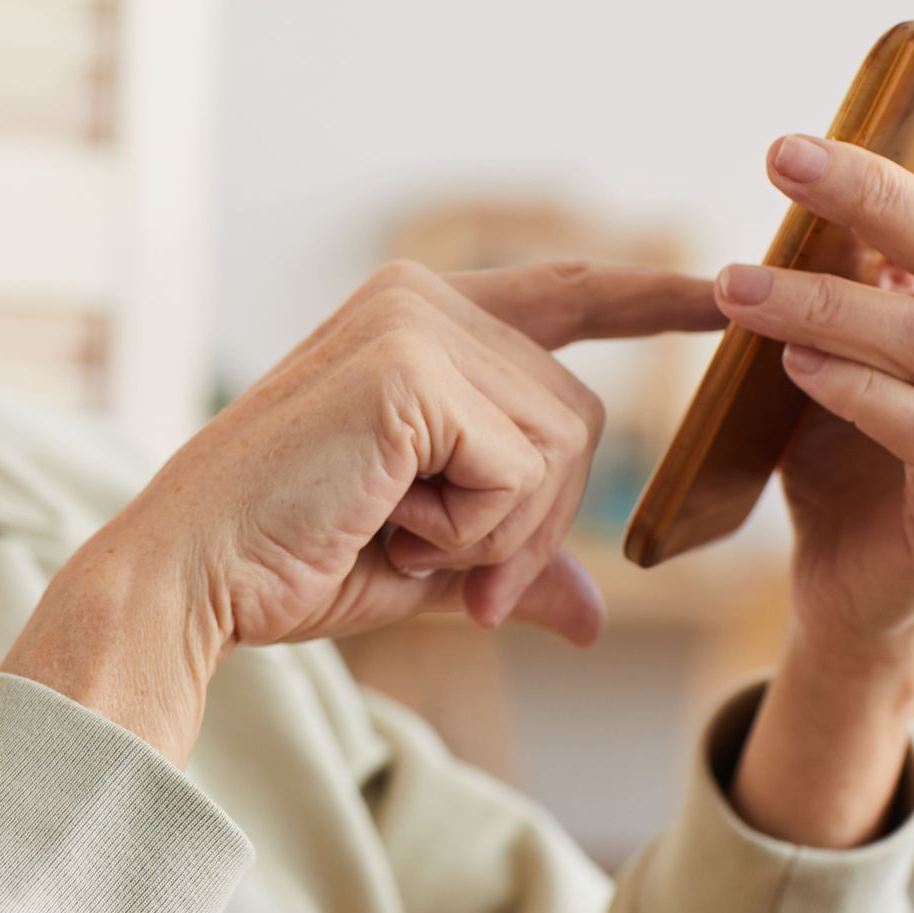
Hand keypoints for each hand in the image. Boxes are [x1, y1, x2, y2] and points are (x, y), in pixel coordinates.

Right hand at [3, 259, 721, 761]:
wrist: (192, 571)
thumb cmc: (288, 557)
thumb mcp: (427, 560)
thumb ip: (514, 560)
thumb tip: (590, 619)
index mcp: (418, 319)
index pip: (566, 293)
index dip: (648, 299)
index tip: (721, 293)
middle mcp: (422, 298)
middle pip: (578, 415)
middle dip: (534, 522)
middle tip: (446, 570)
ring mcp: (415, 324)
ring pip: (559, 449)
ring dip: (495, 531)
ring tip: (398, 535)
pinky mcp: (410, 371)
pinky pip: (519, 474)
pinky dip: (469, 532)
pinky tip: (389, 523)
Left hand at [717, 0, 913, 846]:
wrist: (856, 583)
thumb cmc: (850, 443)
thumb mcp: (851, 334)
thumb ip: (862, 261)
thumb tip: (839, 159)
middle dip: (877, 187)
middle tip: (775, 148)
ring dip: (828, 300)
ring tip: (733, 284)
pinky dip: (852, 388)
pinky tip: (790, 364)